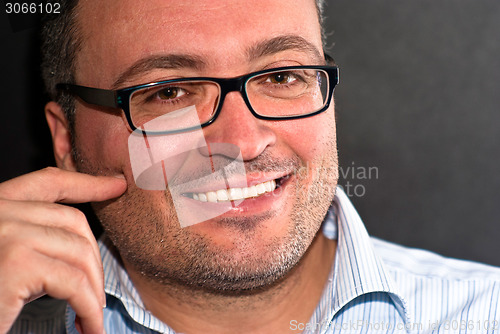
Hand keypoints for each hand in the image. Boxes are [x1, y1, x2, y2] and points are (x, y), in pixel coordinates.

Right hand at [0, 167, 126, 333]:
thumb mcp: (8, 255)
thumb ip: (34, 239)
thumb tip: (80, 243)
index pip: (49, 182)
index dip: (87, 182)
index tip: (116, 185)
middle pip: (73, 221)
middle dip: (94, 258)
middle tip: (97, 293)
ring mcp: (8, 233)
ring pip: (79, 252)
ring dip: (94, 289)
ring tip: (92, 314)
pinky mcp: (16, 263)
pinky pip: (74, 283)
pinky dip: (89, 308)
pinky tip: (89, 325)